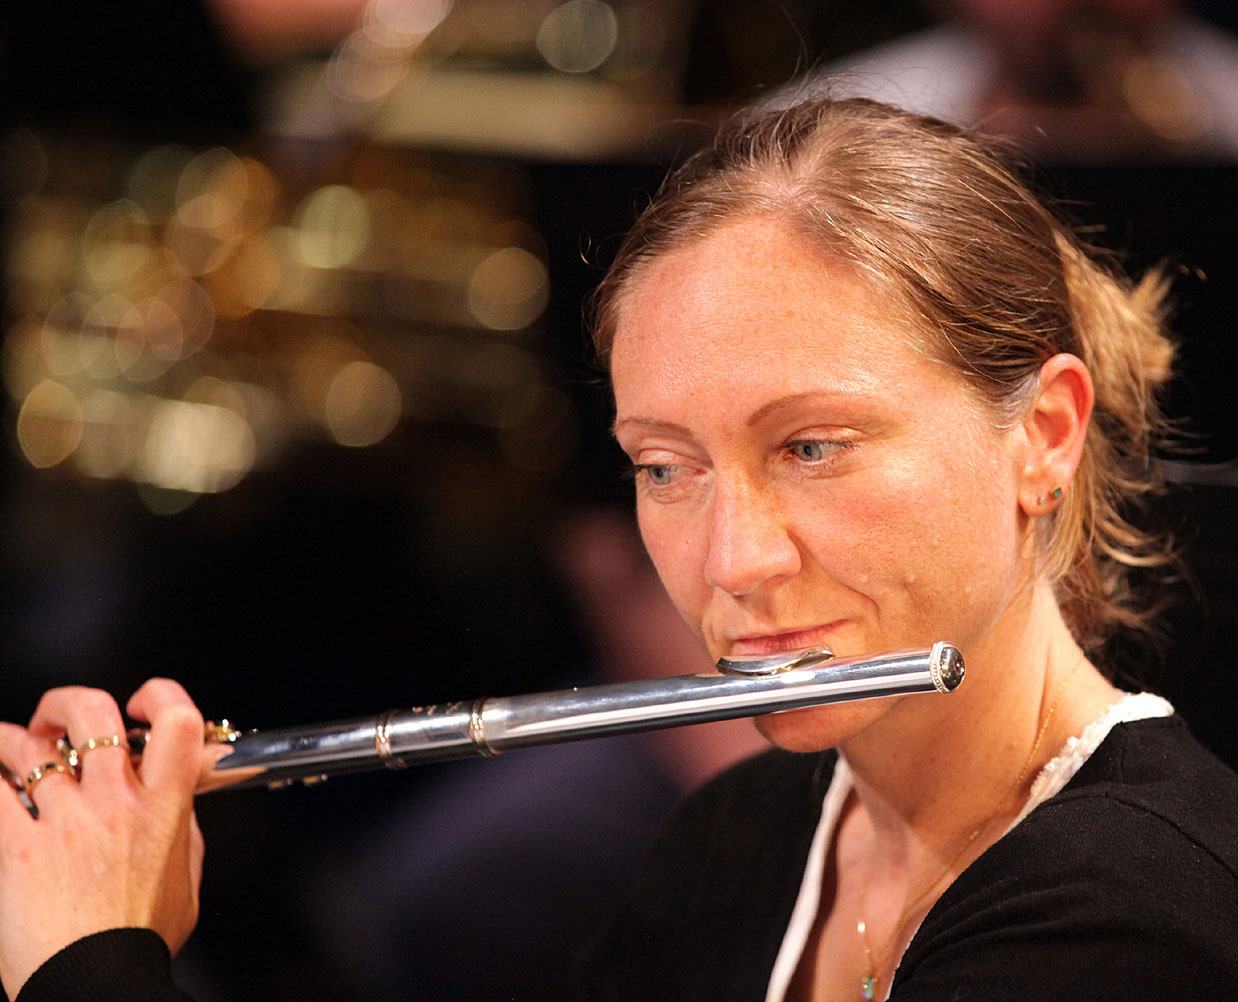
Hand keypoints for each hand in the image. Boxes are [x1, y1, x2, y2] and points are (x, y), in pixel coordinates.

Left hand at [0, 679, 213, 995]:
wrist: (95, 985)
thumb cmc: (138, 942)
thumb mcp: (186, 880)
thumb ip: (184, 828)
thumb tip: (181, 796)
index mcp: (165, 809)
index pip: (178, 722)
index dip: (159, 695)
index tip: (139, 704)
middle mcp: (117, 804)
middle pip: (94, 714)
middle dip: (69, 703)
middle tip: (58, 718)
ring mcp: (65, 822)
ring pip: (32, 746)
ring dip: (16, 739)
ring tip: (11, 748)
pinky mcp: (17, 847)